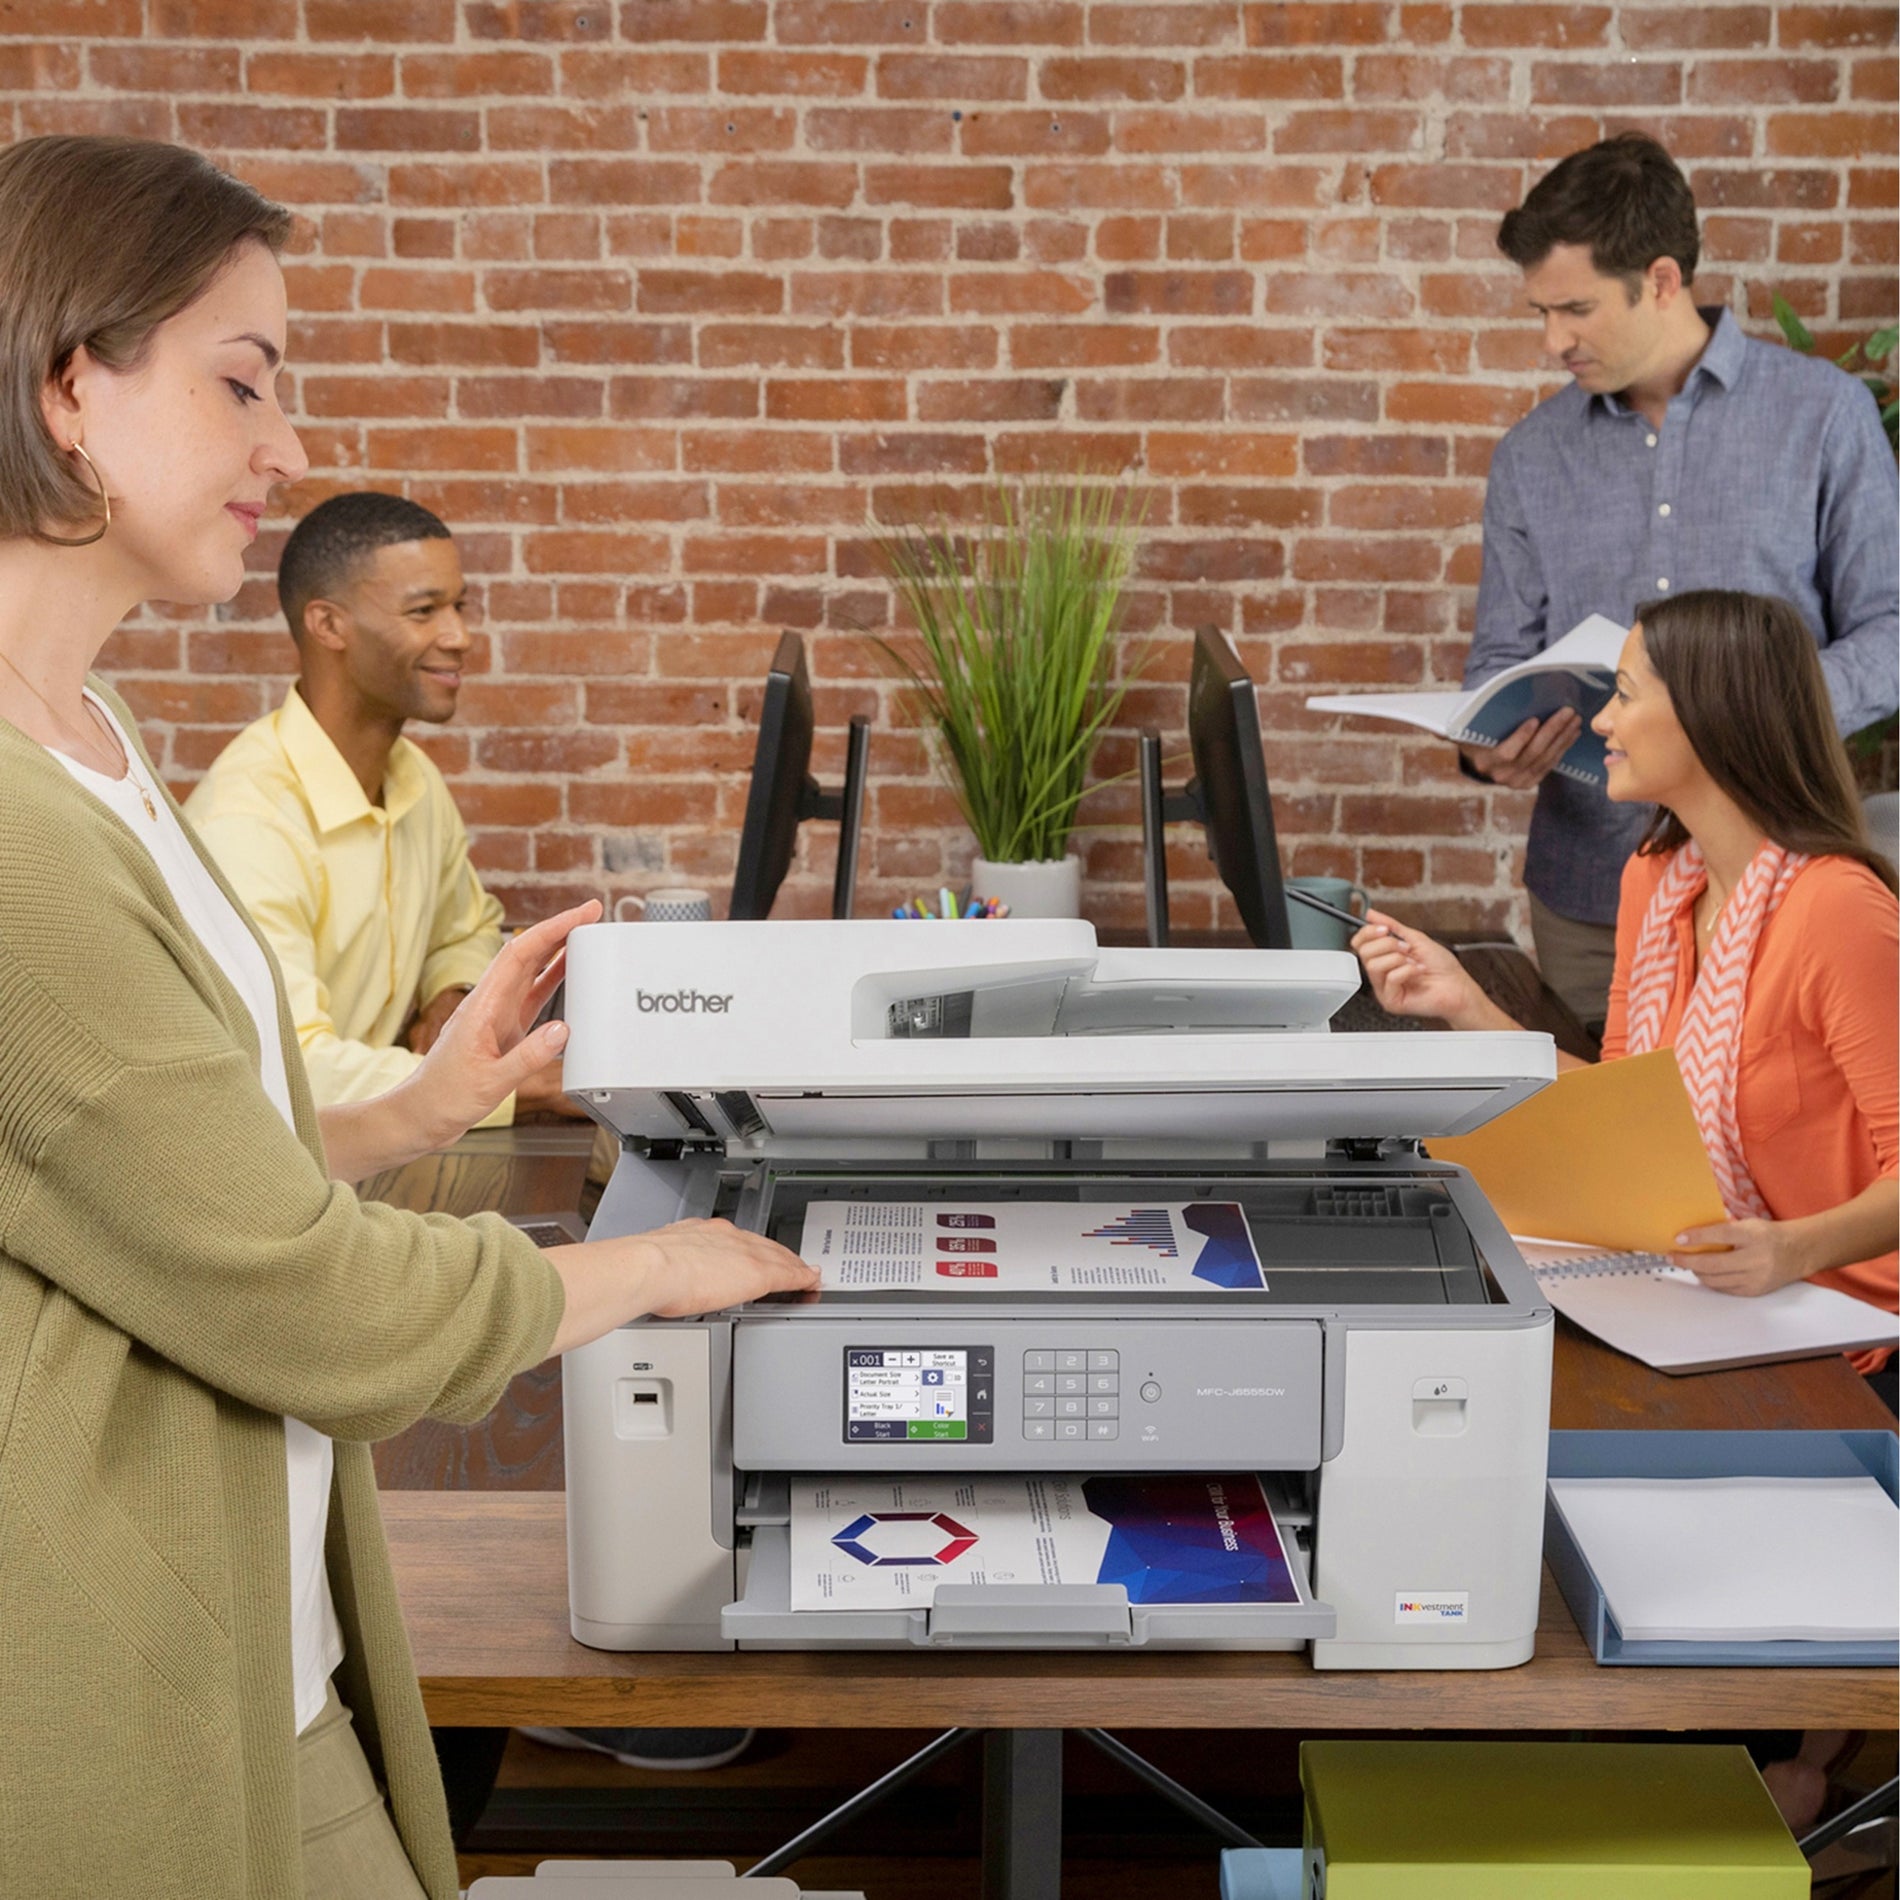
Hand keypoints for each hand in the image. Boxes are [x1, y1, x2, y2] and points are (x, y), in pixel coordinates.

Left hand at [402, 900, 600, 1145]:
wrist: (421, 1115)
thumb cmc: (444, 1097)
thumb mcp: (491, 1081)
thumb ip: (528, 1057)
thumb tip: (562, 1030)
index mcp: (483, 1006)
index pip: (521, 954)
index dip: (553, 929)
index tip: (580, 915)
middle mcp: (489, 1004)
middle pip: (527, 954)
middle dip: (560, 930)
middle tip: (591, 915)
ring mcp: (496, 1016)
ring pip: (530, 972)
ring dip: (558, 952)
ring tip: (586, 937)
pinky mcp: (502, 1031)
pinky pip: (532, 997)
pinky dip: (553, 982)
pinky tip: (568, 977)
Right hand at [548, 1218, 819, 1354]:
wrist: (649, 1267)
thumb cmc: (642, 1266)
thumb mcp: (654, 1258)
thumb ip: (658, 1264)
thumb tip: (642, 1275)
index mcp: (701, 1232)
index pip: (735, 1239)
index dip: (749, 1249)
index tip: (756, 1255)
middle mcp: (726, 1237)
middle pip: (762, 1245)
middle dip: (778, 1254)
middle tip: (792, 1264)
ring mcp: (744, 1253)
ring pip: (779, 1256)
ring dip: (793, 1265)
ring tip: (805, 1274)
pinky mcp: (757, 1272)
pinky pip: (789, 1273)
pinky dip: (802, 1277)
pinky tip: (811, 1282)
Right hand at [1350, 909, 1494, 1027]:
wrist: (1458, 986)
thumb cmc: (1443, 967)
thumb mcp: (1415, 938)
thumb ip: (1391, 926)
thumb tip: (1371, 914)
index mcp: (1384, 958)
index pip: (1360, 943)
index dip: (1368, 932)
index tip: (1385, 929)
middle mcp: (1381, 973)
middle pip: (1364, 952)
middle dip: (1388, 944)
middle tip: (1406, 948)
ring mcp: (1384, 988)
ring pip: (1374, 965)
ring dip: (1399, 958)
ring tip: (1414, 962)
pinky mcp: (1391, 1001)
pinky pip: (1390, 978)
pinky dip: (1408, 970)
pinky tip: (1418, 972)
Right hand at [1459, 709, 1580, 790]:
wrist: (1480, 764)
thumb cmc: (1472, 739)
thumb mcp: (1459, 735)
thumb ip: (1447, 731)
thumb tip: (1433, 728)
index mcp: (1484, 763)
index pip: (1506, 753)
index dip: (1521, 738)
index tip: (1534, 719)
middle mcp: (1502, 776)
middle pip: (1532, 753)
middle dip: (1552, 731)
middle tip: (1566, 711)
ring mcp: (1519, 781)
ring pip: (1545, 758)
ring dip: (1562, 737)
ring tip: (1574, 718)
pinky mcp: (1531, 782)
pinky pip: (1551, 764)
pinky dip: (1563, 747)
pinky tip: (1572, 732)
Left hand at [1672, 1218, 1814, 1297]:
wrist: (1798, 1252)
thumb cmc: (1768, 1235)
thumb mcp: (1748, 1225)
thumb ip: (1724, 1230)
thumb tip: (1690, 1235)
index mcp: (1754, 1236)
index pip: (1721, 1235)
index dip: (1697, 1237)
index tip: (1678, 1238)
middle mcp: (1756, 1258)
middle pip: (1714, 1263)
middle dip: (1688, 1261)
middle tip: (1673, 1256)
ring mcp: (1756, 1277)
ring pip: (1716, 1280)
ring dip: (1697, 1272)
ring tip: (1688, 1264)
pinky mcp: (1755, 1290)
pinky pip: (1724, 1289)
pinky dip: (1711, 1281)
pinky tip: (1705, 1273)